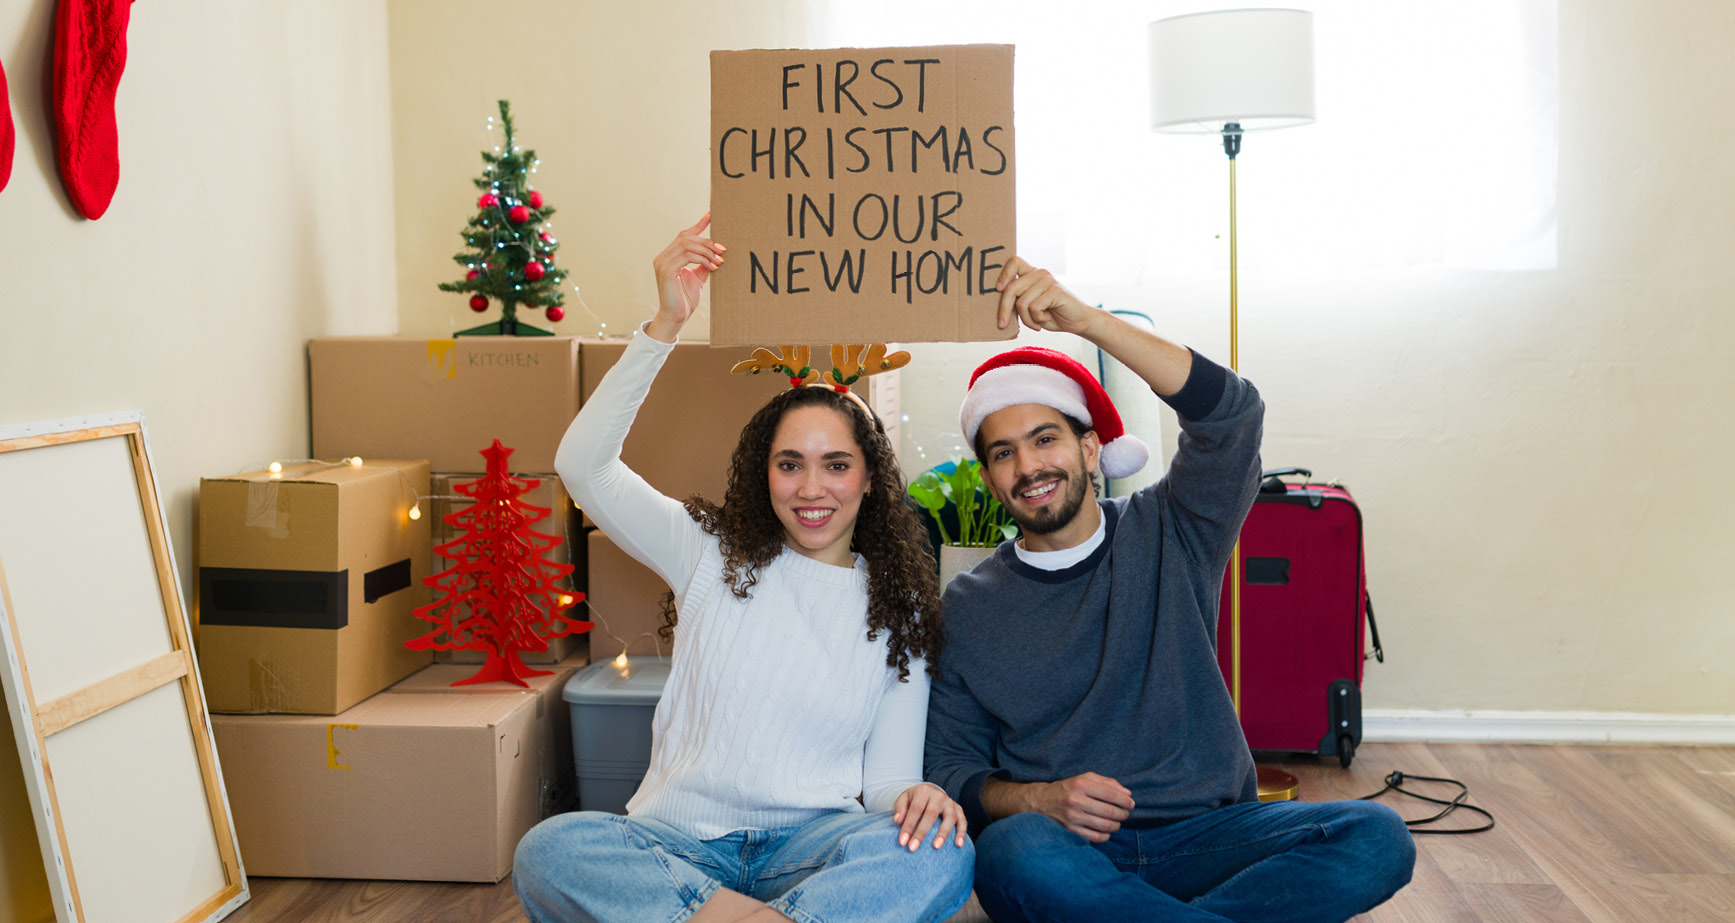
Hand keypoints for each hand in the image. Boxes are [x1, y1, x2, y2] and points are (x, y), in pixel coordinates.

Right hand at [648, 213, 724, 339]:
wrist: (676, 317)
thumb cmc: (685, 299)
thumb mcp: (698, 277)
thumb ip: (703, 264)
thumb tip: (716, 252)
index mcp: (669, 256)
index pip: (684, 235)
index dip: (699, 224)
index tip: (712, 214)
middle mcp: (663, 256)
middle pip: (686, 237)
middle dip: (707, 242)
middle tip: (723, 250)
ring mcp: (663, 262)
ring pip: (687, 244)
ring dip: (707, 251)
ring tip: (720, 261)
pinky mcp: (666, 270)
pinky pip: (687, 257)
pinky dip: (702, 259)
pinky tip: (712, 267)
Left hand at [893, 783, 968, 850]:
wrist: (929, 792)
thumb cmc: (914, 800)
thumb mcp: (904, 799)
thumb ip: (900, 809)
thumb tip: (898, 821)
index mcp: (923, 791)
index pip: (915, 809)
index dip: (908, 825)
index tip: (902, 841)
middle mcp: (938, 796)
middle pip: (931, 814)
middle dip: (921, 832)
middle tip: (913, 848)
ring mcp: (950, 803)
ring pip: (950, 817)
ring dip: (943, 833)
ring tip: (936, 847)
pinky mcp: (959, 810)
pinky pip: (963, 821)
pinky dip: (962, 833)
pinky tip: (958, 845)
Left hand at [994, 257, 1095, 334]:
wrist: (1077, 321)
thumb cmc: (1051, 314)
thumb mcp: (1029, 306)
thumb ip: (1017, 299)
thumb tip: (998, 300)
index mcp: (1032, 273)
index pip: (1013, 262)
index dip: (1003, 275)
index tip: (998, 290)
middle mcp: (1040, 274)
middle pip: (1012, 288)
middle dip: (1004, 309)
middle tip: (1002, 325)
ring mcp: (1048, 281)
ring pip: (1022, 302)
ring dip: (1027, 319)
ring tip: (1036, 322)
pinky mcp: (1055, 291)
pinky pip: (1035, 308)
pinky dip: (1037, 319)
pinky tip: (1046, 318)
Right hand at [1023, 772, 1133, 842]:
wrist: (1041, 802)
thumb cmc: (1068, 789)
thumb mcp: (1084, 778)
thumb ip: (1107, 783)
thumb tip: (1127, 794)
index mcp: (1080, 785)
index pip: (1110, 794)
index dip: (1125, 801)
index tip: (1131, 803)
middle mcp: (1076, 801)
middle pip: (1110, 812)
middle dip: (1122, 814)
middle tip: (1124, 813)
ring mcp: (1072, 818)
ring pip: (1105, 826)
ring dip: (1116, 825)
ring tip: (1116, 822)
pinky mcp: (1070, 831)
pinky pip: (1095, 837)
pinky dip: (1106, 835)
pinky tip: (1106, 830)